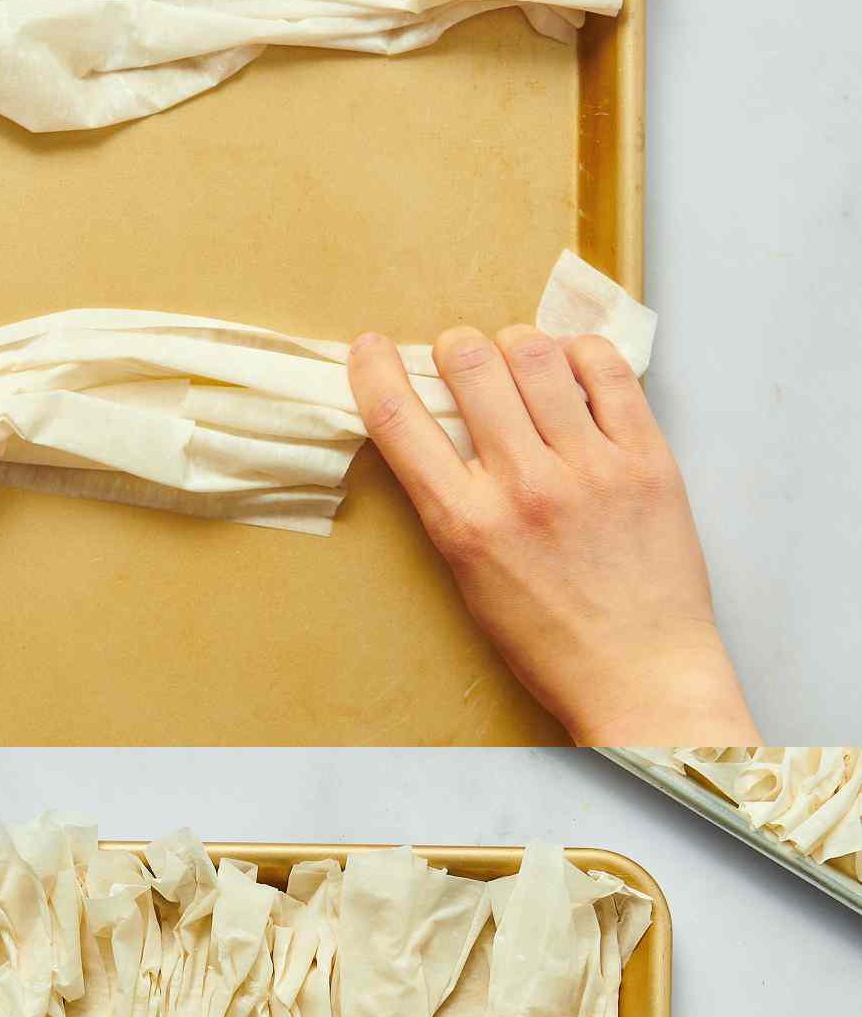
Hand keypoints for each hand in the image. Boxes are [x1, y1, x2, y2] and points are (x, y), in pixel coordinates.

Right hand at [347, 324, 758, 744]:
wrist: (639, 673)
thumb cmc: (549, 639)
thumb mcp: (470, 578)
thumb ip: (452, 503)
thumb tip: (441, 430)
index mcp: (465, 525)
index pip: (400, 422)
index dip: (375, 371)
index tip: (370, 348)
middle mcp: (523, 487)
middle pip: (470, 366)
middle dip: (456, 347)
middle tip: (461, 354)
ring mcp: (589, 468)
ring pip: (537, 355)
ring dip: (516, 343)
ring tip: (519, 357)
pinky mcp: (645, 459)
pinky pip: (609, 371)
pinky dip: (581, 353)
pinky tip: (573, 366)